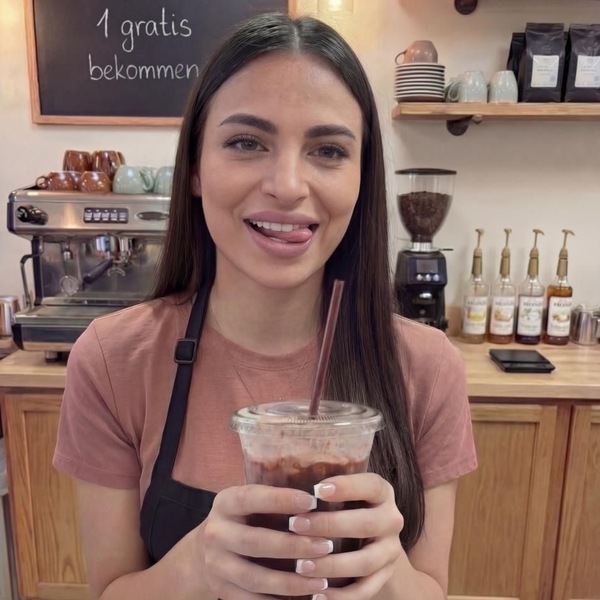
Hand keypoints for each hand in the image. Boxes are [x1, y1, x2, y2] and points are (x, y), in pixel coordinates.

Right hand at [201, 484, 333, 598]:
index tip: (312, 502)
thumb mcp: (252, 502)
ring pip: (255, 578)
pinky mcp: (221, 591)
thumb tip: (321, 496)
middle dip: (293, 546)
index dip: (281, 499)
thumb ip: (277, 499)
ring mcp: (216, 565)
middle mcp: (216, 533)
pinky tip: (303, 599)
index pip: (251, 498)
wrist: (206, 550)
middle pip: (255, 542)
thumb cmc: (246, 519)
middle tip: (325, 547)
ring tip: (321, 581)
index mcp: (225, 503)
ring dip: (290, 582)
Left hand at [289, 473, 403, 598]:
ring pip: (365, 561)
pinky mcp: (384, 577)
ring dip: (331, 565)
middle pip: (366, 523)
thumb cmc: (343, 505)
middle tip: (295, 525)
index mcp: (381, 492)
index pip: (370, 485)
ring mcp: (390, 551)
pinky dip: (341, 596)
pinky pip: (365, 590)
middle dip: (329, 525)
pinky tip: (316, 596)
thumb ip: (323, 486)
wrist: (373, 539)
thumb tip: (277, 469)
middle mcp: (391, 519)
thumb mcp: (341, 491)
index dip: (347, 487)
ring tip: (301, 566)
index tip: (318, 490)